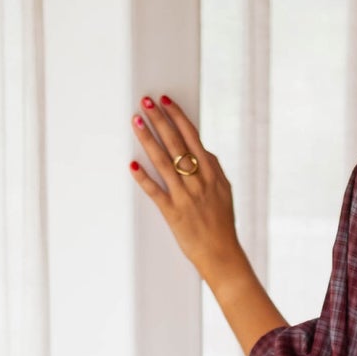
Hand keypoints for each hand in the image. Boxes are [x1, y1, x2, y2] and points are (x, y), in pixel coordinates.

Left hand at [128, 94, 286, 355]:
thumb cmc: (221, 223)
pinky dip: (143, 178)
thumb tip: (204, 151)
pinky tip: (132, 164)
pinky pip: (156, 193)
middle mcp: (198, 182)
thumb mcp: (225, 192)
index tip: (166, 100)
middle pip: (177, 144)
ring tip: (136, 122)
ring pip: (164, 162)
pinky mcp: (173, 214)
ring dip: (148, 140)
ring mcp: (185, 197)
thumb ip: (214, 170)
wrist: (222, 254)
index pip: (193, 138)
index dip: (178, 117)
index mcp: (211, 174)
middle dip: (160, 120)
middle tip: (146, 101)